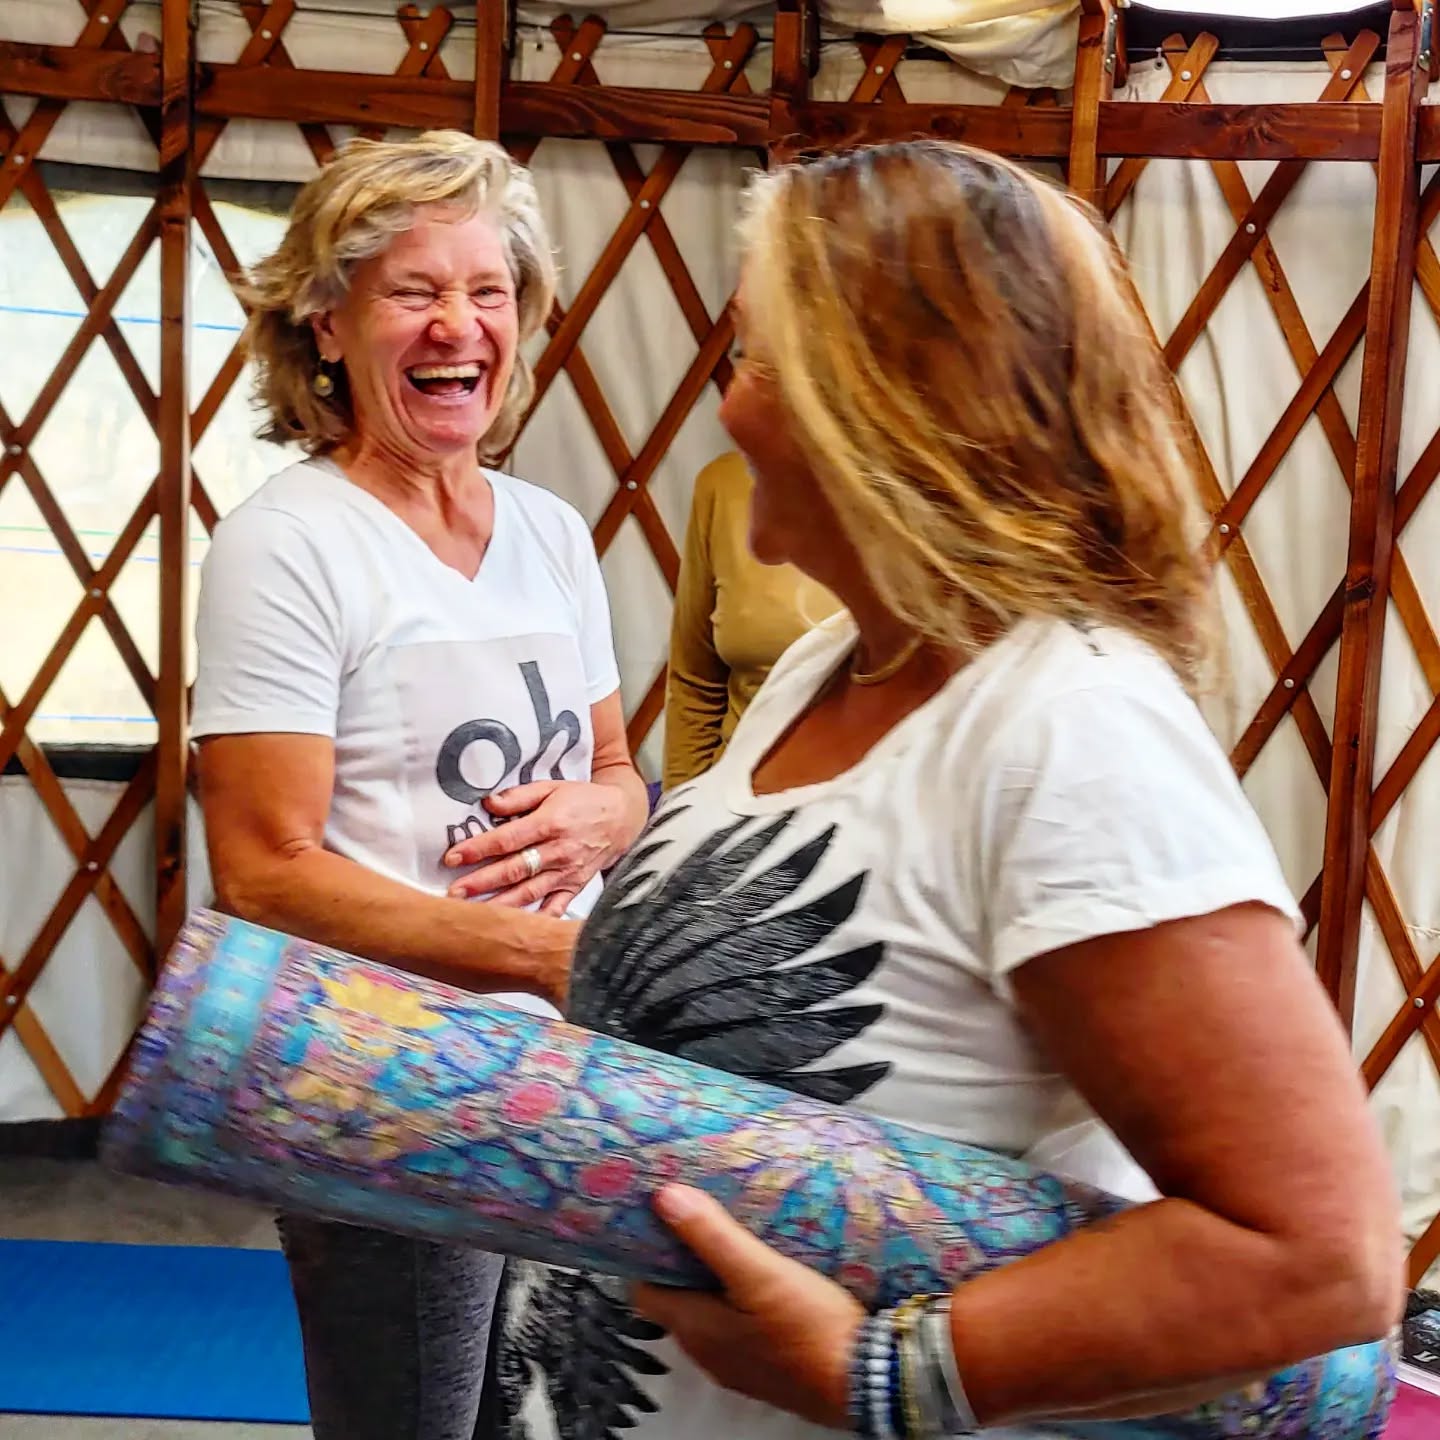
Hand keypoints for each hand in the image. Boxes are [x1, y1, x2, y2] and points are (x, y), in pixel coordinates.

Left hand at [444, 780, 630, 915]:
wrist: (622, 819)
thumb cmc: (582, 801)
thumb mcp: (552, 787)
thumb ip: (520, 796)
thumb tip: (487, 803)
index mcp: (549, 823)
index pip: (508, 839)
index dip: (479, 848)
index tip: (453, 857)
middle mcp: (558, 851)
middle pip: (514, 869)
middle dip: (482, 882)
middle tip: (453, 893)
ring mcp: (567, 872)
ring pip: (529, 892)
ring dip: (500, 904)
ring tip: (473, 914)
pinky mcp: (574, 886)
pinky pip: (555, 908)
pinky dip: (538, 921)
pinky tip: (516, 930)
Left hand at [632, 1185, 863, 1429]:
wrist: (867, 1381)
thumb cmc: (810, 1327)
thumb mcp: (760, 1272)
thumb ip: (712, 1236)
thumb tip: (665, 1198)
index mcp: (696, 1328)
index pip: (645, 1291)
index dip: (647, 1255)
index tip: (659, 1221)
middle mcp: (706, 1352)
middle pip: (675, 1301)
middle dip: (680, 1264)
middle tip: (698, 1221)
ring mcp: (736, 1364)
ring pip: (706, 1314)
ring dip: (710, 1282)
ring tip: (730, 1241)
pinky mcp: (765, 1366)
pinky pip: (735, 1328)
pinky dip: (736, 1302)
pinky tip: (761, 1279)